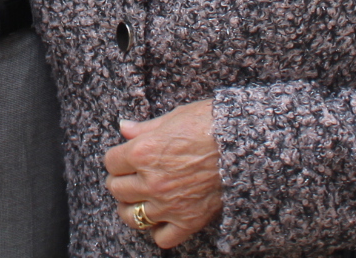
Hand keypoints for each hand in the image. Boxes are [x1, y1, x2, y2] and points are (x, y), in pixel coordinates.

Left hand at [104, 99, 220, 248]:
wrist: (244, 143)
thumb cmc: (210, 124)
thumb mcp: (174, 117)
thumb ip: (145, 128)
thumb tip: (124, 128)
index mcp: (144, 152)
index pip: (111, 162)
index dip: (118, 159)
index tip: (125, 158)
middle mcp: (151, 181)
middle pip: (117, 189)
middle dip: (121, 181)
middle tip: (131, 177)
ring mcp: (169, 204)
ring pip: (132, 217)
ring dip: (132, 208)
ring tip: (139, 200)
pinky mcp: (188, 220)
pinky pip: (162, 238)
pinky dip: (159, 230)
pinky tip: (163, 218)